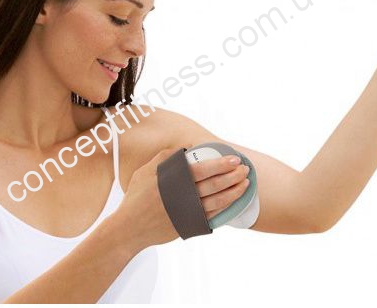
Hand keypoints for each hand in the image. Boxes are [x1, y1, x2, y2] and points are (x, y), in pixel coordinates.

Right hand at [116, 146, 249, 248]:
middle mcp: (184, 196)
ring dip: (235, 191)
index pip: (204, 169)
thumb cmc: (136, 198)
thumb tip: (185, 148)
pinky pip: (214, 215)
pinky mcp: (191, 225)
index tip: (235, 159)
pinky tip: (233, 199)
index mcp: (174, 180)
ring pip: (219, 201)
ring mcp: (189, 212)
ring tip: (245, 183)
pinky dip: (226, 206)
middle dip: (234, 175)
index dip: (222, 164)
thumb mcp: (145, 172)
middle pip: (216, 184)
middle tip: (245, 169)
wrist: (131, 228)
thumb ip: (164, 158)